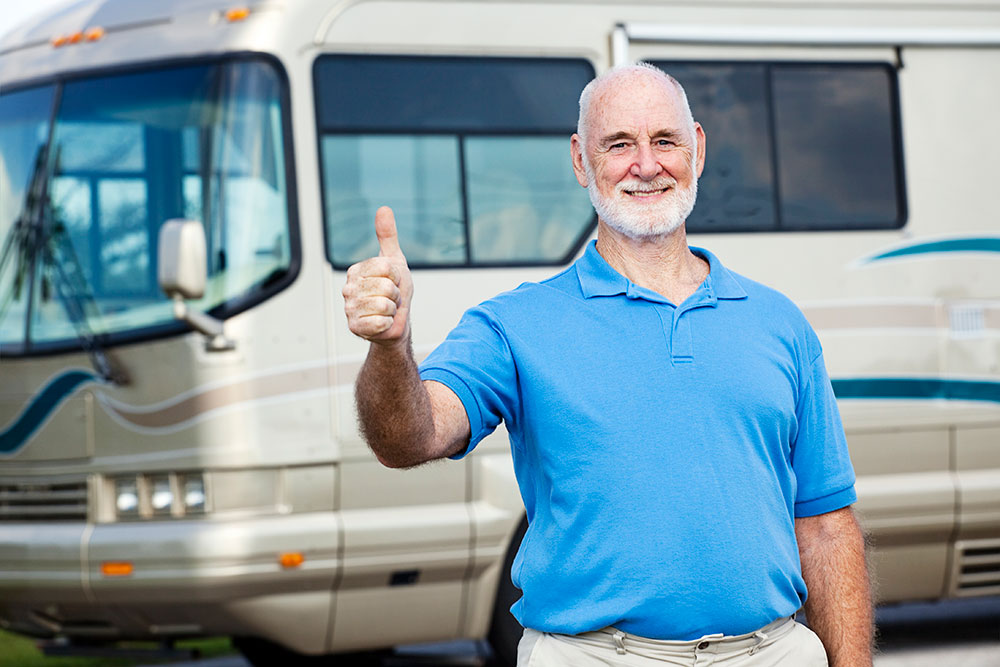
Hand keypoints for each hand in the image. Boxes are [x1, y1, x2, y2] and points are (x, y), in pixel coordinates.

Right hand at [343, 206, 413, 344]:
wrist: (395, 321)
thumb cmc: (395, 290)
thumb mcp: (395, 260)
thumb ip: (388, 235)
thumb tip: (383, 208)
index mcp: (356, 270)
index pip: (386, 267)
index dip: (397, 276)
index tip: (394, 281)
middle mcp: (348, 288)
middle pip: (386, 287)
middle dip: (396, 294)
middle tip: (391, 298)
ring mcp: (349, 308)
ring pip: (385, 305)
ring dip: (392, 310)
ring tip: (387, 310)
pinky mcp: (354, 327)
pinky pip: (380, 322)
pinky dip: (387, 324)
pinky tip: (382, 323)